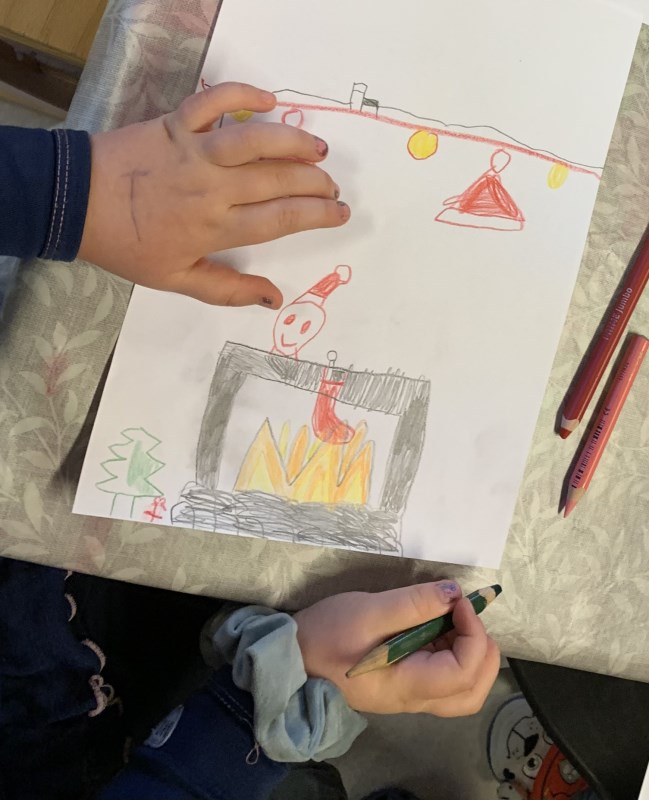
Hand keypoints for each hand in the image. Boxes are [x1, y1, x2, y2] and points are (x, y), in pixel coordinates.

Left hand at [78, 82, 348, 307]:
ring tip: (318, 147)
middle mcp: (212, 188)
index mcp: (215, 228)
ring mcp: (195, 152)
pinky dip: (243, 94)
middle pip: (278, 181)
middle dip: (315, 183)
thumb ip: (228, 290)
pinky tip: (269, 99)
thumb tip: (274, 299)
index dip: (317, 215)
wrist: (77, 204)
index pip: (280, 220)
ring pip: (256, 140)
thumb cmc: (128, 246)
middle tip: (333, 185)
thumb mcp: (177, 280)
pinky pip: (215, 102)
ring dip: (293, 141)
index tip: (340, 213)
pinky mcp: (177, 123)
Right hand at [294, 581, 500, 715]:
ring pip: (460, 689)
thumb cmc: (324, 636)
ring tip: (456, 618)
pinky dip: (452, 652)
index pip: (464, 672)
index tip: (459, 601)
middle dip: (484, 652)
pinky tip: (438, 625)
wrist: (289, 659)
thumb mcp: (367, 612)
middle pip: (472, 692)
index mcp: (406, 686)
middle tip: (470, 615)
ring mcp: (407, 694)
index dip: (474, 634)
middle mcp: (413, 699)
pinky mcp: (400, 683)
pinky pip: (441, 676)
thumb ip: (412, 604)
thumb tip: (453, 593)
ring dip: (471, 653)